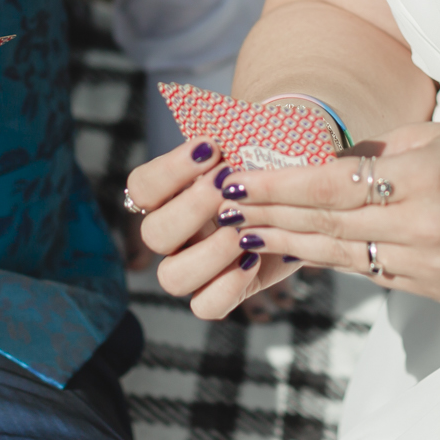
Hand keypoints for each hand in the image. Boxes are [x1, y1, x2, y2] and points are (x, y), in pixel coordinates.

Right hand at [126, 138, 300, 318]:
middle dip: (193, 207)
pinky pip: (205, 306)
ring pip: (172, 277)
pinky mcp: (222, 290)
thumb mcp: (253, 139)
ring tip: (243, 230)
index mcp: (168, 193)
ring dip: (208, 253)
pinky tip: (253, 257)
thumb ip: (237, 134)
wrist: (298, 189)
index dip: (170, 170)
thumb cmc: (268, 158)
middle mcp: (173, 233)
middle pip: (153, 233)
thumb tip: (236, 133)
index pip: (141, 187)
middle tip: (230, 186)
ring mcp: (194, 265)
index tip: (212, 147)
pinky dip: (227, 286)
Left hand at [214, 123, 439, 302]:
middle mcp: (420, 227)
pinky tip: (296, 249)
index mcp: (420, 178)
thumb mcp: (435, 138)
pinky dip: (331, 259)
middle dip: (268, 216)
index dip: (278, 185)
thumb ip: (375, 153)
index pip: (331, 184)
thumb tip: (318, 162)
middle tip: (221, 210)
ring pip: (342, 255)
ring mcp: (426, 266)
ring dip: (288, 244)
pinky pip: (370, 272)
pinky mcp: (430, 289)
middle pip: (326, 224)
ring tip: (244, 233)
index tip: (235, 180)